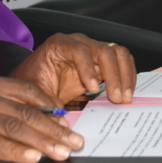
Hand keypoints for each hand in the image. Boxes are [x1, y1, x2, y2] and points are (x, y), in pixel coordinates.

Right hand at [0, 74, 84, 162]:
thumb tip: (26, 121)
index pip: (27, 90)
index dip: (52, 107)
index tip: (69, 121)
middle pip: (25, 111)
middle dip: (55, 128)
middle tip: (76, 141)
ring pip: (13, 125)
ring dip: (42, 140)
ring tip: (62, 152)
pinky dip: (13, 150)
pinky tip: (30, 156)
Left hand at [11, 33, 136, 104]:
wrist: (37, 77)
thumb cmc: (34, 80)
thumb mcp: (34, 91)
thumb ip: (46, 102)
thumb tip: (60, 119)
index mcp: (59, 45)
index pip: (80, 50)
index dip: (88, 69)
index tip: (93, 89)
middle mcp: (80, 43)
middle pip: (104, 50)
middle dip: (114, 75)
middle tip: (117, 98)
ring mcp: (93, 50)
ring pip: (118, 53)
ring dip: (125, 75)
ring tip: (125, 98)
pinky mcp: (102, 62)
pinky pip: (122, 62)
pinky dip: (127, 76)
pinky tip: (126, 93)